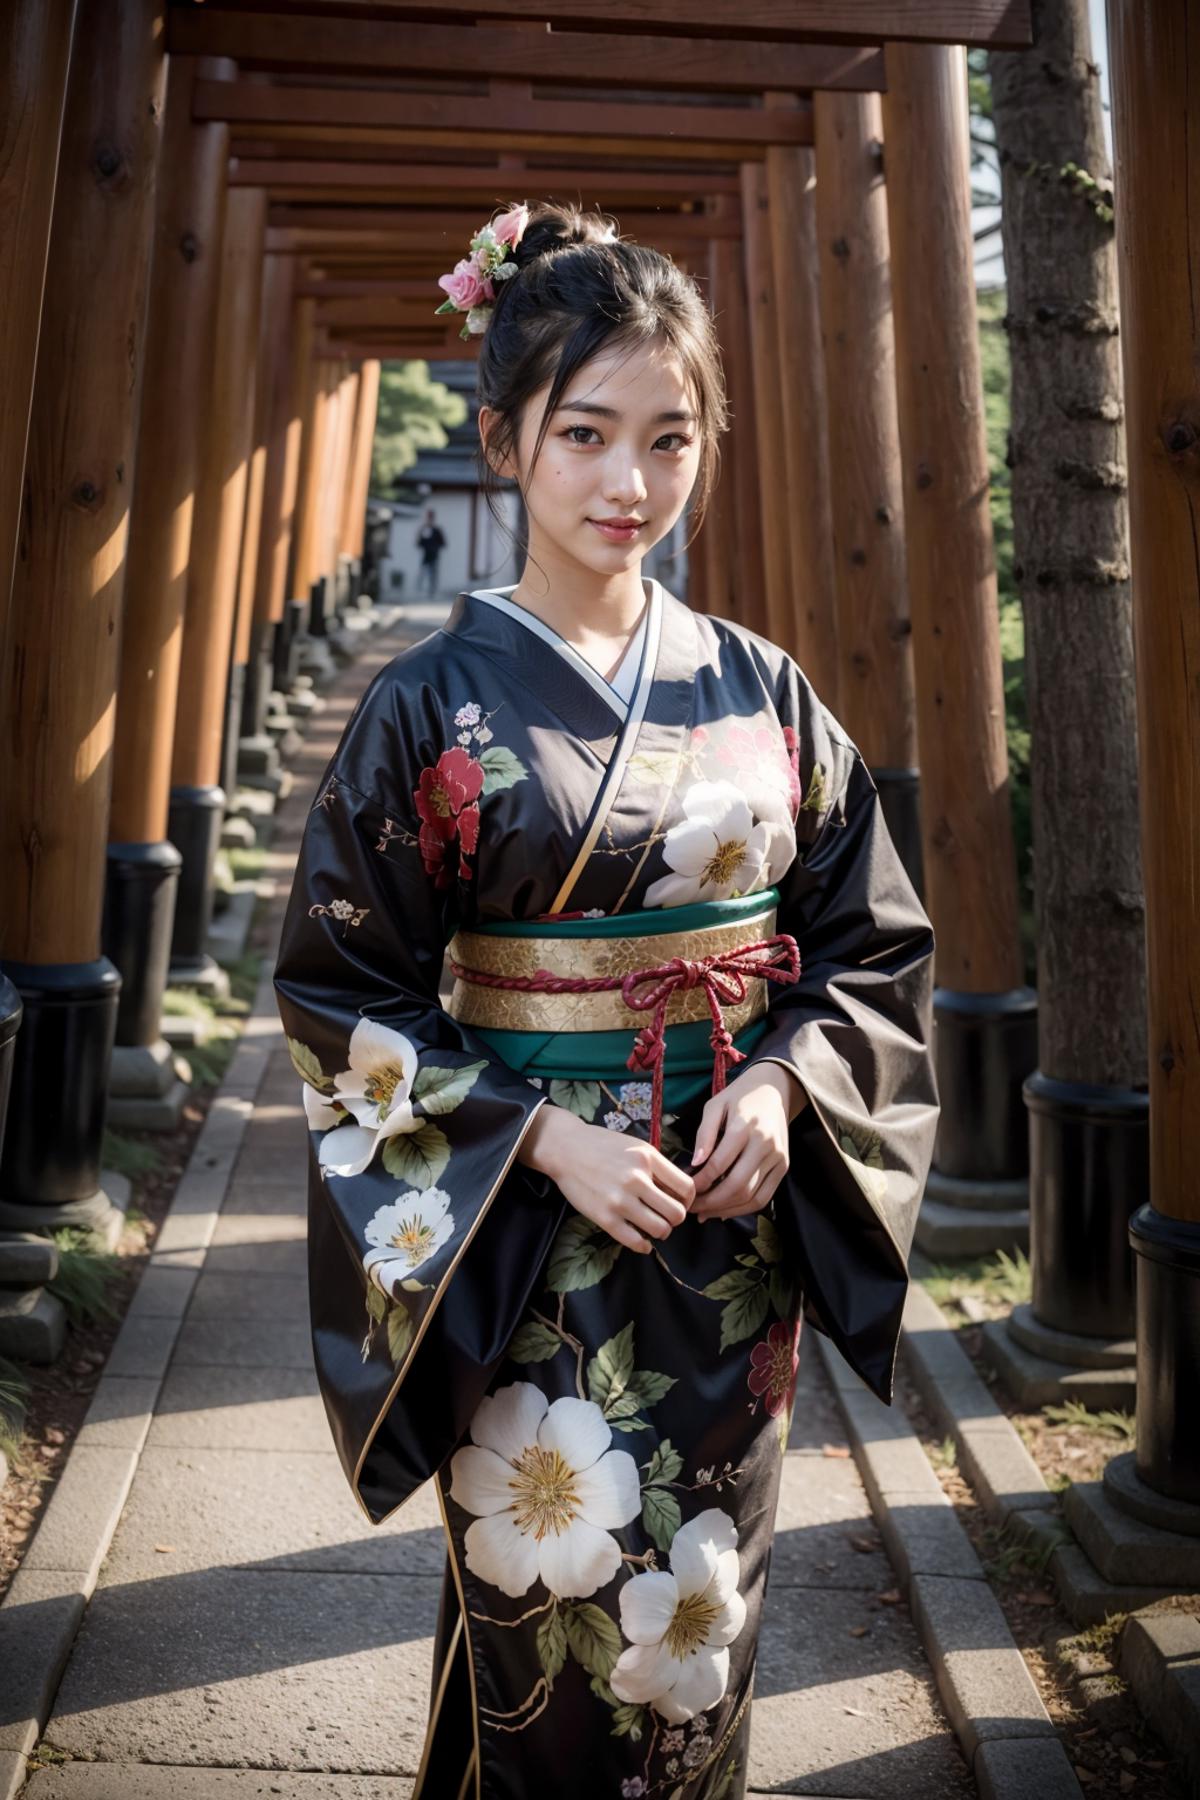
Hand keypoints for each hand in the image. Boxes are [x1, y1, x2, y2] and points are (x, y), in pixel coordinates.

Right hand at [517, 1105, 694, 1253]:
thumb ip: (657, 1167)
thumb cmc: (603, 1146)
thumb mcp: (636, 1147)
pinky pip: (635, 1241)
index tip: (681, 1202)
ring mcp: (620, 1200)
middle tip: (667, 1216)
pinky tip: (643, 1242)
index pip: (686, 1187)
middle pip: (677, 1213)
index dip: (688, 1200)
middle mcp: (637, 1179)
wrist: (565, 1149)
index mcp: (648, 1158)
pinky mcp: (605, 1217)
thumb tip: (678, 1192)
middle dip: (676, 1218)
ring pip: (660, 1229)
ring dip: (662, 1232)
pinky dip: (644, 1246)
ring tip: (654, 1226)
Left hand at [689, 1063, 806, 1220]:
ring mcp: (778, 1158)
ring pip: (752, 1196)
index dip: (700, 1182)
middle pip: (737, 1186)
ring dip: (726, 1210)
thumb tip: (695, 1163)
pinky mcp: (784, 1167)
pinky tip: (725, 1211)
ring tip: (705, 1213)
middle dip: (711, 1202)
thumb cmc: (739, 1096)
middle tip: (692, 1208)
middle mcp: (765, 1145)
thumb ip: (704, 1134)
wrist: (773, 1089)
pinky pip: (765, 1197)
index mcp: (745, 1127)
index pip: (719, 1164)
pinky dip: (744, 1209)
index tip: (685, 1191)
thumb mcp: (714, 1106)